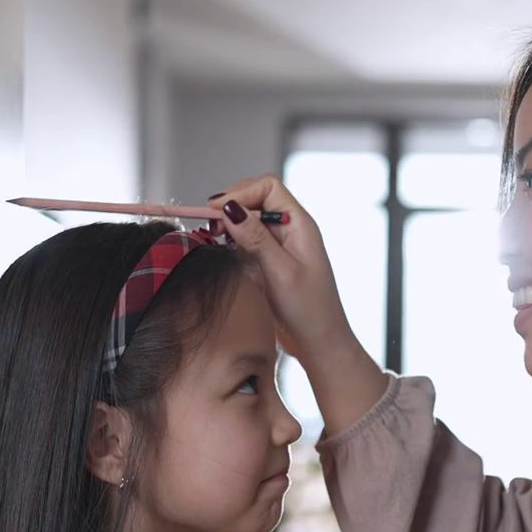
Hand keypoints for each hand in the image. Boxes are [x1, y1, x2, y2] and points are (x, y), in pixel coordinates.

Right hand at [206, 176, 352, 367]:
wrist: (320, 344)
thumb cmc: (310, 310)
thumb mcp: (280, 272)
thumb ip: (256, 238)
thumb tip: (231, 208)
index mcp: (300, 225)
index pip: (267, 187)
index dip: (241, 192)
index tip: (217, 210)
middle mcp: (290, 230)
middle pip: (255, 200)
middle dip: (231, 207)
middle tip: (211, 226)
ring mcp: (279, 247)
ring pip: (247, 221)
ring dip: (229, 226)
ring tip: (213, 239)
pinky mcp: (269, 263)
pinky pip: (246, 243)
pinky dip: (231, 244)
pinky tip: (222, 254)